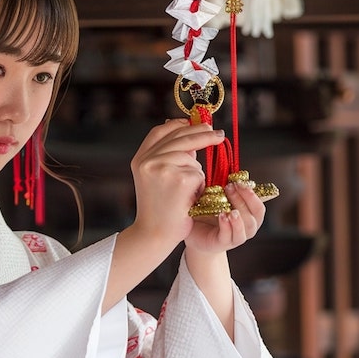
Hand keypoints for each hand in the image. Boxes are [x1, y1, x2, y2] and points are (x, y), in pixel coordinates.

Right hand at [126, 119, 226, 248]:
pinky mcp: (179, 179)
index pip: (160, 132)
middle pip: (180, 138)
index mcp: (139, 159)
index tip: (193, 123)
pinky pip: (199, 174)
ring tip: (188, 191)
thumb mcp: (155, 178)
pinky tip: (189, 199)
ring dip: (196, 172)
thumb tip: (191, 132)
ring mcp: (162, 168)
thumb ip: (167, 156)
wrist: (154, 234)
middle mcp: (147, 161)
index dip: (178, 124)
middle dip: (202, 134)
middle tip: (218, 134)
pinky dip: (199, 186)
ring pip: (191, 158)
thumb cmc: (158, 208)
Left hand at [184, 181, 265, 254]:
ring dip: (240, 217)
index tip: (239, 182)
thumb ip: (224, 187)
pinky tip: (222, 216)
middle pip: (255, 216)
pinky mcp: (222, 243)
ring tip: (231, 209)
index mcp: (247, 213)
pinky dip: (227, 226)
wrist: (191, 230)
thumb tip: (227, 172)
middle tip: (230, 188)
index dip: (253, 194)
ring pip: (247, 228)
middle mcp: (245, 226)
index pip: (258, 205)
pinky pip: (229, 237)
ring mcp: (235, 236)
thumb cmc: (205, 211)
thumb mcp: (215, 197)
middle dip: (245, 200)